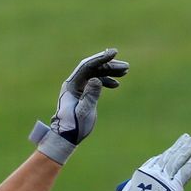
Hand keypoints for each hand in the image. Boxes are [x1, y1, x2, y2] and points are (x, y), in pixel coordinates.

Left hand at [30, 48, 129, 163]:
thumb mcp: (83, 112)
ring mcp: (78, 88)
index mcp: (72, 85)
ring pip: (96, 74)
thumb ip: (90, 96)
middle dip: (109, 65)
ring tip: (125, 72)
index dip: (101, 58)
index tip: (114, 53)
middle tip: (126, 66)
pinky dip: (106, 81)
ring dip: (110, 72)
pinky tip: (116, 84)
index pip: (88, 66)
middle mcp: (74, 83)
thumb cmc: (73, 126)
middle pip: (93, 68)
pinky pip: (95, 82)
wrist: (65, 137)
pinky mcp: (83, 94)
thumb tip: (97, 80)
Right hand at [111, 134, 190, 190]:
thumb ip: (134, 188)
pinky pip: (186, 171)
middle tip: (186, 137)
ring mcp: (165, 178)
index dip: (164, 156)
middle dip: (178, 146)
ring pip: (178, 159)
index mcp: (143, 174)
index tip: (169, 151)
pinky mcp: (174, 186)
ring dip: (186, 148)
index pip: (155, 161)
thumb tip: (133, 188)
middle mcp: (154, 172)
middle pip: (169, 156)